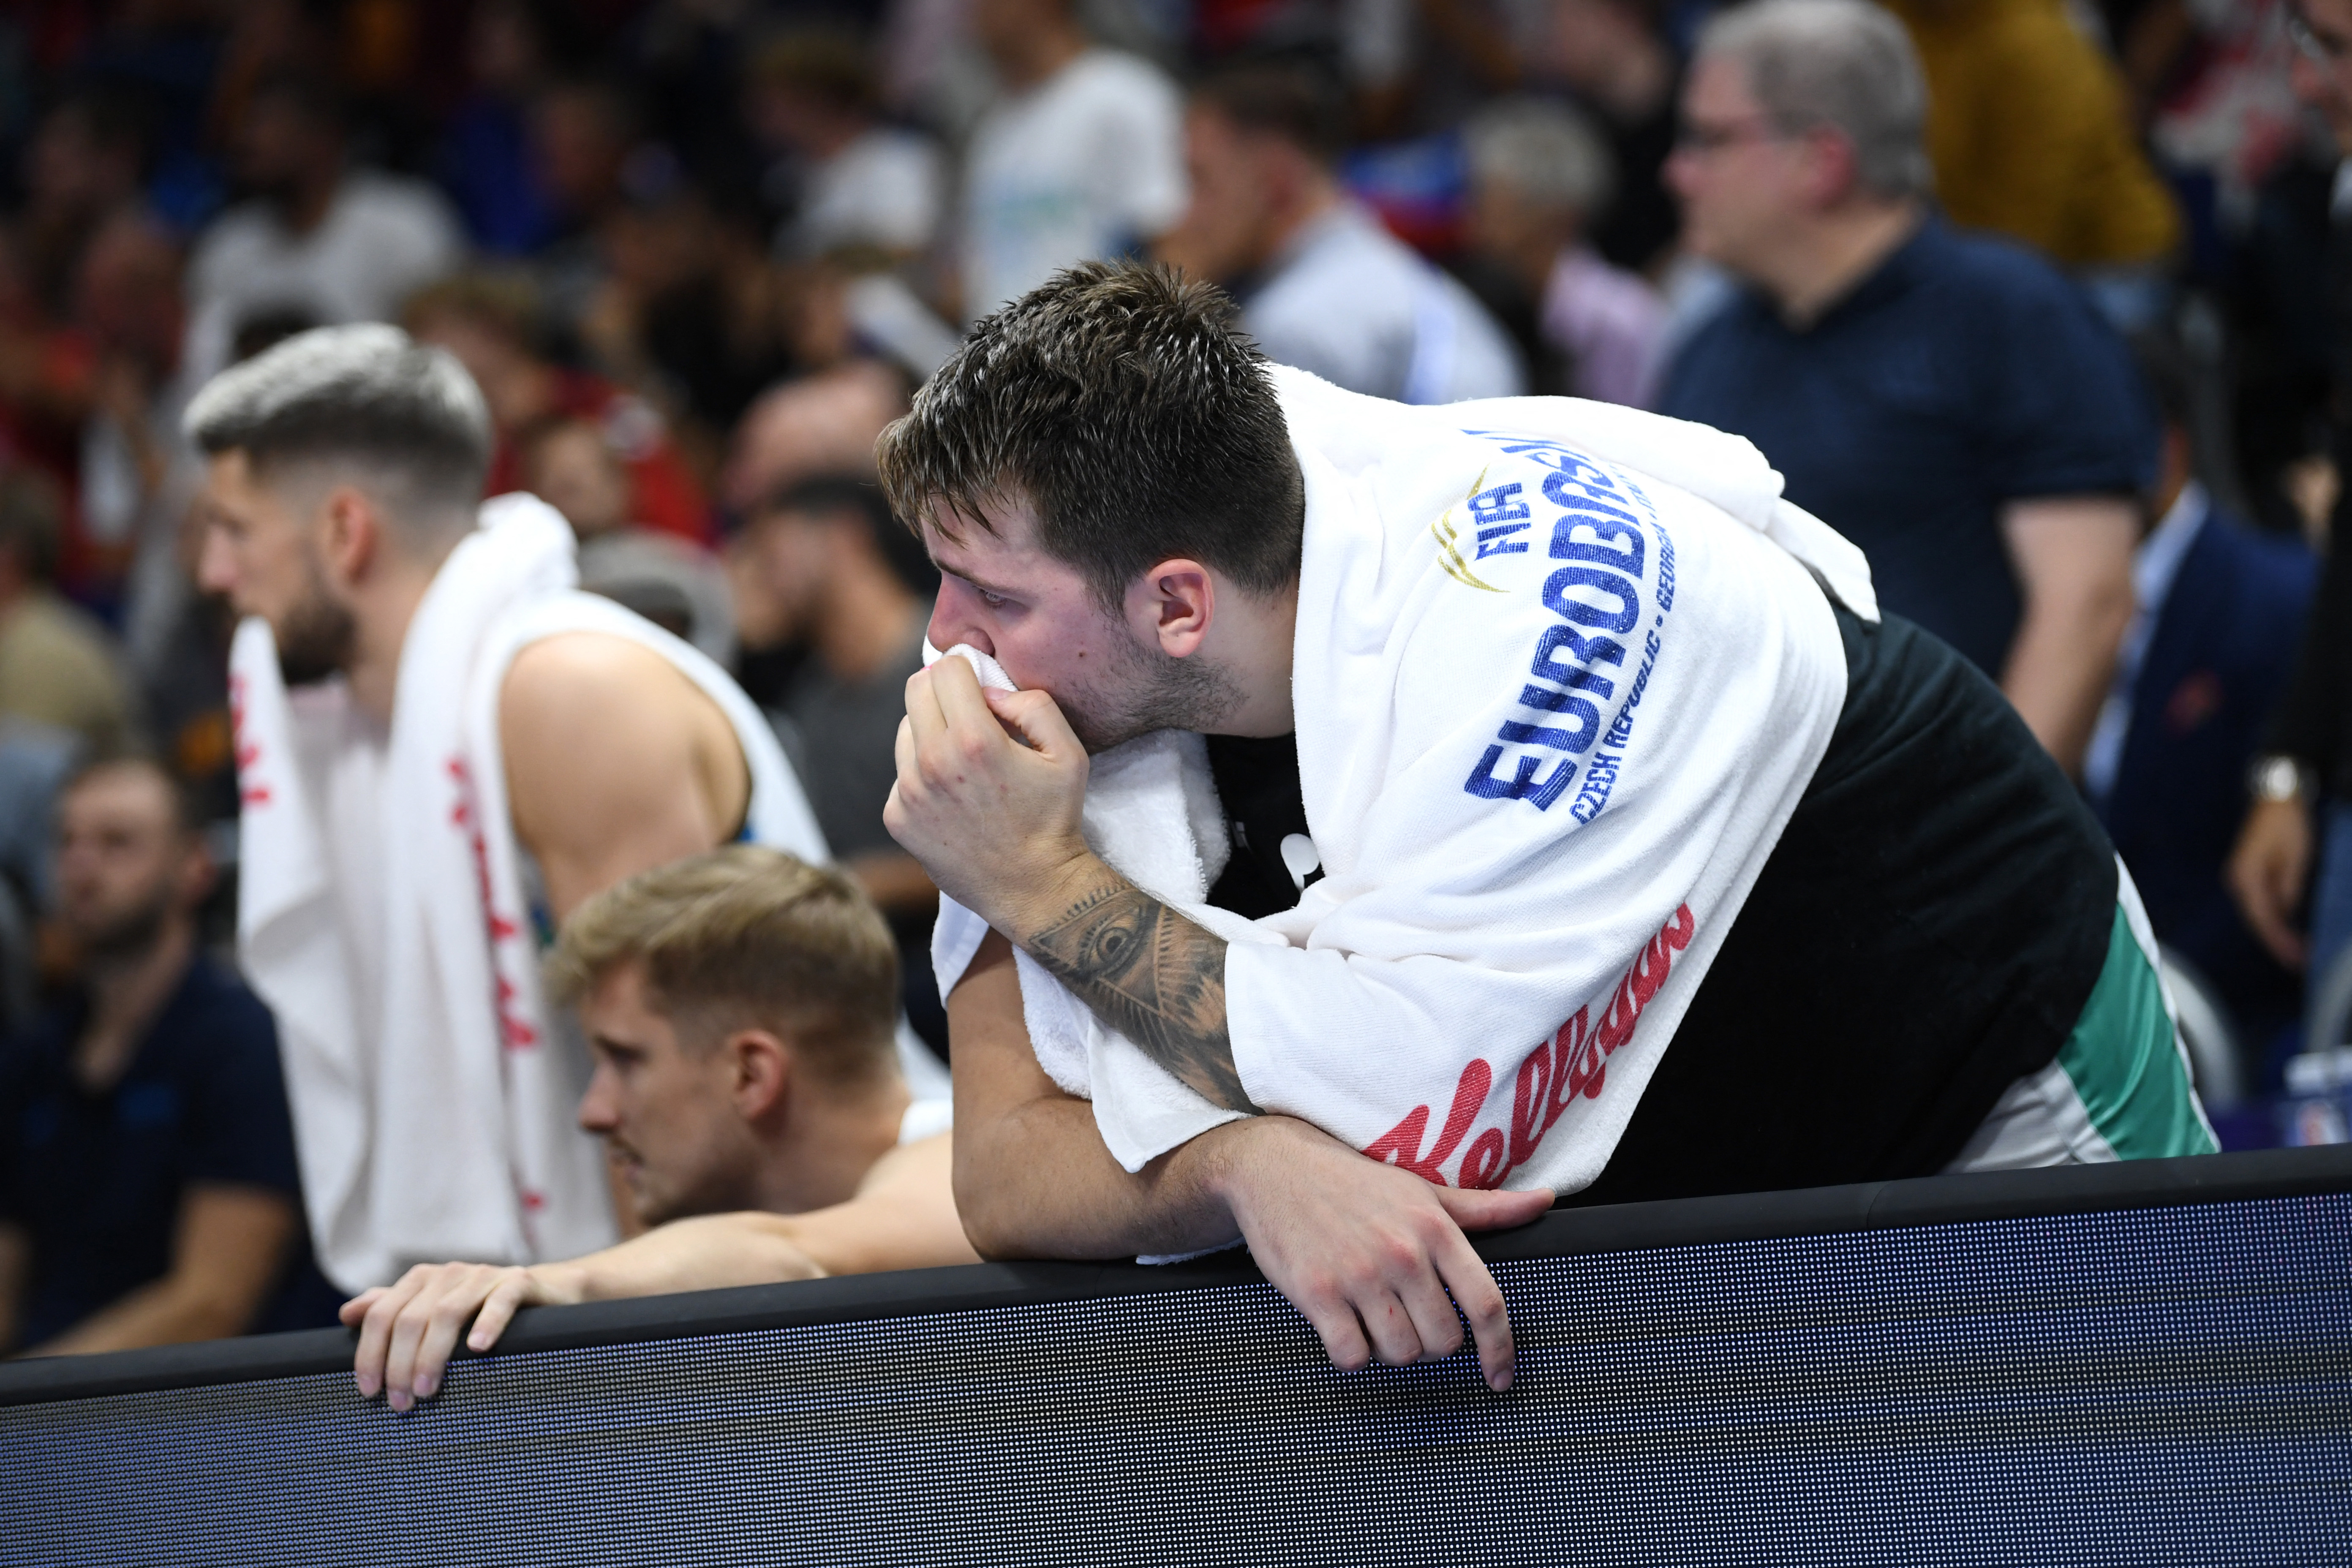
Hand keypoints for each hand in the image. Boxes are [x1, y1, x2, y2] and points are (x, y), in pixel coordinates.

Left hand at [340, 1260, 584, 1410]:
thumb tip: (347, 1313)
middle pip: (411, 1319)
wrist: (547, 1292)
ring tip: (427, 1390)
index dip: (370, 1353)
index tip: (370, 1391)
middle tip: (400, 1402)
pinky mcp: (519, 1281)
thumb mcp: (431, 1309)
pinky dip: (488, 1323)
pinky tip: (478, 1348)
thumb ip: (390, 1309)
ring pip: (447, 1313)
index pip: (382, 1315)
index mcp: (422, 1281)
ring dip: (432, 1354)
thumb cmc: (481, 1311)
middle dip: (399, 1364)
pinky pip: (500, 1300)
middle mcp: (449, 1274)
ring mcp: (485, 1276)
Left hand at [885, 654, 1094, 931]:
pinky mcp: (897, 817)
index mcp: (974, 740)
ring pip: (906, 729)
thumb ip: (1033, 705)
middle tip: (968, 712)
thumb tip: (989, 691)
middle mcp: (932, 762)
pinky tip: (953, 794)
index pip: (945, 668)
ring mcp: (908, 792)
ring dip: (931, 732)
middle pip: (916, 689)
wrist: (1033, 888)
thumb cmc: (1054, 819)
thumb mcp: (1068, 754)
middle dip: (943, 691)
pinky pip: (900, 772)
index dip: (966, 670)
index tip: (978, 685)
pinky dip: (922, 772)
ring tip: (964, 760)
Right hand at [1206, 1116, 1552, 1391]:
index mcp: (1435, 1227)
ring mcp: (1358, 1274)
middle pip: (1443, 1340)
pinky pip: (1352, 1356)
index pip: (1487, 1303)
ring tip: (1375, 1318)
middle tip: (1409, 1318)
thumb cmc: (1352, 1182)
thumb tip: (1544, 1201)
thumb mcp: (1422, 1189)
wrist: (1275, 1168)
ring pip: (1400, 1354)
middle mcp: (1402, 1252)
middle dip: (1430, 1342)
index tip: (1501, 1375)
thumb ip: (1485, 1207)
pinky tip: (1345, 1326)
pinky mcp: (1316, 1293)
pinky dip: (1352, 1352)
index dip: (1501, 1349)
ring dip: (1391, 1349)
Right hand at [2229, 796, 2312, 968]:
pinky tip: (2287, 928)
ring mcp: (2242, 877)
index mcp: (2246, 878)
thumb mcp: (2295, 857)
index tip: (2296, 960)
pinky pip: (2262, 902)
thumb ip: (2288, 887)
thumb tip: (2286, 912)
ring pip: (2259, 913)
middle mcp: (2238, 881)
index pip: (2263, 919)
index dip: (2279, 942)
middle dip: (2277, 942)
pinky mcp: (2251, 873)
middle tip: (2299, 962)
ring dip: (2276, 932)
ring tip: (2297, 950)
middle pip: (2257, 920)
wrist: (2275, 797)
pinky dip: (2274, 917)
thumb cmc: (2287, 824)